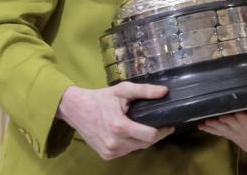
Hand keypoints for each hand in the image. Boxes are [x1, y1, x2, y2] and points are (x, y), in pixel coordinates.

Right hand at [56, 82, 173, 159]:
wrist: (76, 109)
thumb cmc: (101, 98)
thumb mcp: (123, 90)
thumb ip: (145, 91)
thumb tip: (165, 92)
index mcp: (120, 127)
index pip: (150, 136)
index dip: (162, 131)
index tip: (170, 125)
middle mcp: (115, 143)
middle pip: (145, 144)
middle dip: (155, 136)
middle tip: (161, 125)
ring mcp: (110, 152)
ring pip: (136, 149)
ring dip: (142, 140)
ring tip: (146, 127)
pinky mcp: (106, 156)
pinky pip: (126, 151)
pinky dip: (131, 144)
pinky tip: (131, 133)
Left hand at [199, 104, 246, 153]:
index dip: (240, 117)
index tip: (234, 112)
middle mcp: (244, 133)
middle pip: (233, 126)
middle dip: (223, 121)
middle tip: (215, 117)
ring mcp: (237, 135)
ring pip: (224, 131)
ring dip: (214, 127)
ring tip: (205, 123)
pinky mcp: (232, 136)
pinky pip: (221, 133)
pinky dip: (211, 130)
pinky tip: (202, 127)